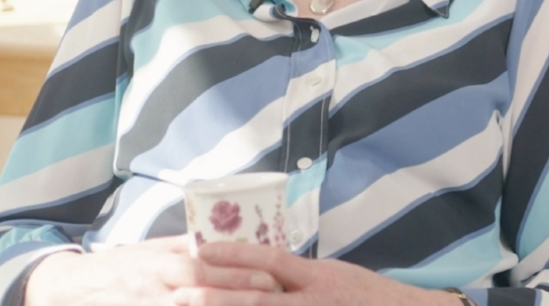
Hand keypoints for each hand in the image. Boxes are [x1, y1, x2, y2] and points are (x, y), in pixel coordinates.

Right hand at [24, 236, 280, 305]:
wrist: (75, 289)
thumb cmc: (123, 265)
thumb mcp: (154, 249)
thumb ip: (186, 247)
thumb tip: (228, 240)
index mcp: (159, 263)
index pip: (202, 267)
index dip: (236, 273)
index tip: (269, 275)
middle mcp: (154, 289)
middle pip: (201, 296)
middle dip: (239, 298)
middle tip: (272, 296)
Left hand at [173, 242, 460, 305]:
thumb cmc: (370, 298)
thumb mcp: (336, 275)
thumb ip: (300, 276)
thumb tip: (260, 270)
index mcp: (319, 276)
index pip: (270, 259)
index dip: (234, 254)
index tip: (200, 250)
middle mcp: (314, 300)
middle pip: (257, 298)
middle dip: (215, 298)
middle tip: (178, 295)